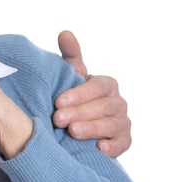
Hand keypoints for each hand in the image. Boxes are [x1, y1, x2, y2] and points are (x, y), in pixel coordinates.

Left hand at [54, 30, 131, 156]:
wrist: (77, 126)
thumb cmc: (74, 97)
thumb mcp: (71, 76)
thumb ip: (71, 56)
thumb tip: (65, 33)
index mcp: (106, 85)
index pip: (99, 86)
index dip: (80, 93)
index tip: (58, 101)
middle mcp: (118, 102)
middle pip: (104, 106)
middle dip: (80, 112)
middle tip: (58, 119)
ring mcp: (122, 123)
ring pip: (112, 125)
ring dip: (92, 128)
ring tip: (72, 132)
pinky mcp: (123, 142)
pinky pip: (122, 144)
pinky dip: (113, 146)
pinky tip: (99, 148)